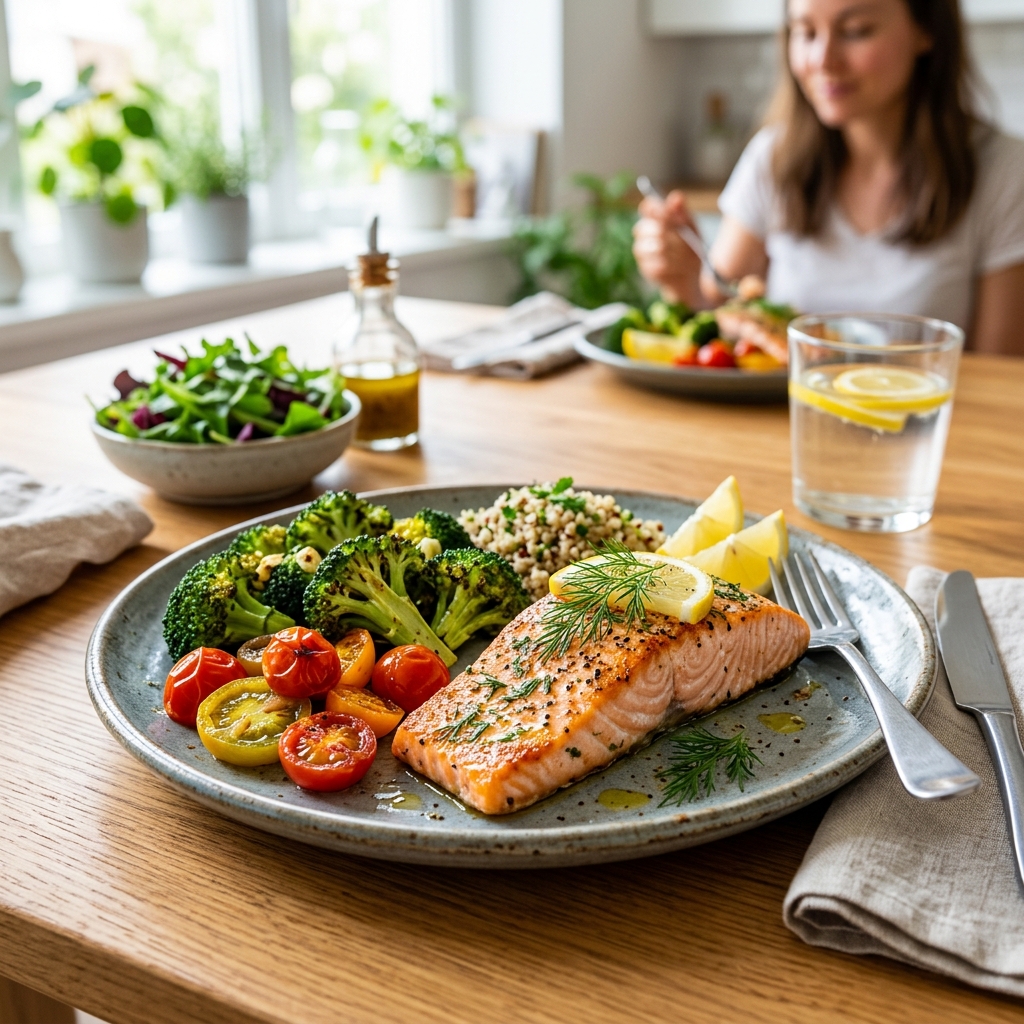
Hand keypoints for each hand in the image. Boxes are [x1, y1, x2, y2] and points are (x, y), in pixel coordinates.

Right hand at [632, 190, 703, 307]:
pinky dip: (672, 266)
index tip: (666, 211)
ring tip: (686, 257)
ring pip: (654, 247)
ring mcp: (643, 252)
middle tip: (685, 240)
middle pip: (649, 227)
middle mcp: (644, 234)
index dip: (654, 208)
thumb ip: (683, 213)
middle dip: (670, 234)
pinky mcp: (646, 269)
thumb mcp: (691, 228)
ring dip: (674, 252)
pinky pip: (657, 264)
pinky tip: (680, 268)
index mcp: (655, 220)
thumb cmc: (690, 248)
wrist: (692, 275)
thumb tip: (676, 196)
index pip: (648, 208)